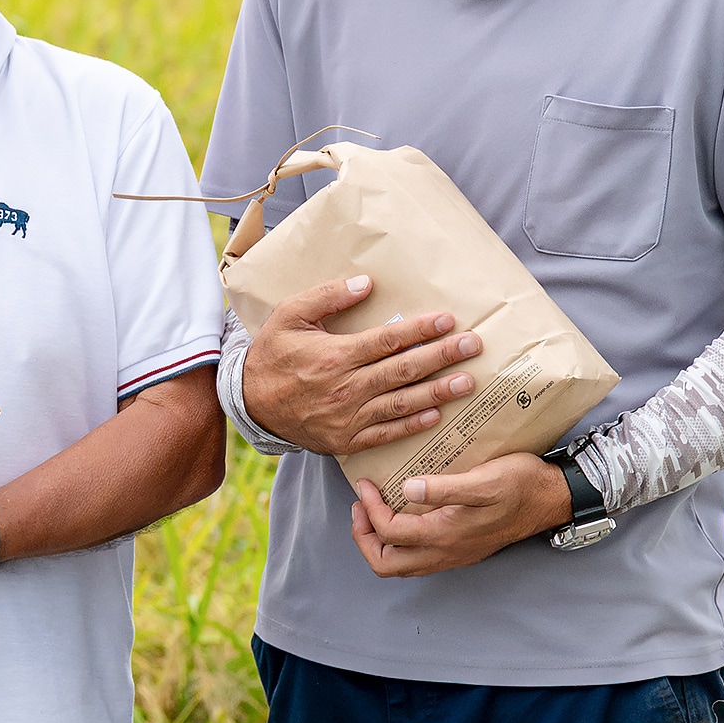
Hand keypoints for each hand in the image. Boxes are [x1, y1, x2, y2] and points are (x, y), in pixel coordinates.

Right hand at [241, 275, 481, 454]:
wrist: (249, 403)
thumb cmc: (271, 355)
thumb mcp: (288, 316)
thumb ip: (326, 297)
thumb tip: (365, 283)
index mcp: (335, 356)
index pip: (388, 340)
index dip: (420, 330)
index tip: (448, 321)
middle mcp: (346, 388)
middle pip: (403, 370)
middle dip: (442, 356)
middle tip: (473, 346)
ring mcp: (348, 417)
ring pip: (402, 403)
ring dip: (438, 392)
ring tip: (467, 381)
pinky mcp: (347, 439)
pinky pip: (387, 433)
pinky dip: (412, 425)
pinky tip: (436, 415)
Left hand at [348, 452, 573, 576]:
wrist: (551, 498)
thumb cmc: (519, 484)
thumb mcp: (483, 480)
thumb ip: (444, 489)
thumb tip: (407, 489)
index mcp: (446, 534)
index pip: (389, 533)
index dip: (369, 509)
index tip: (364, 484)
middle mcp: (446, 552)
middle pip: (387, 564)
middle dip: (364, 538)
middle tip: (360, 508)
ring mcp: (453, 554)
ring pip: (401, 566)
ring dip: (379, 543)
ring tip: (372, 512)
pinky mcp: (460, 549)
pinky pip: (417, 559)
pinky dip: (398, 543)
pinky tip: (401, 517)